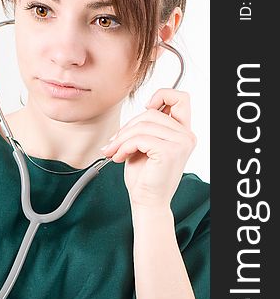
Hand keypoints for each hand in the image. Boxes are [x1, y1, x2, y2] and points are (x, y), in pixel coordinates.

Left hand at [101, 89, 196, 209]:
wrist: (147, 202)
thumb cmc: (145, 178)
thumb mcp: (144, 145)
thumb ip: (147, 127)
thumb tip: (141, 109)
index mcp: (183, 133)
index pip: (180, 98)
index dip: (161, 96)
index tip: (144, 109)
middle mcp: (186, 136)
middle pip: (151, 113)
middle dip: (127, 127)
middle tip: (113, 143)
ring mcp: (180, 143)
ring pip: (143, 125)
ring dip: (122, 138)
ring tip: (113, 151)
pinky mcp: (169, 152)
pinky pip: (139, 138)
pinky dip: (124, 147)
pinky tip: (119, 158)